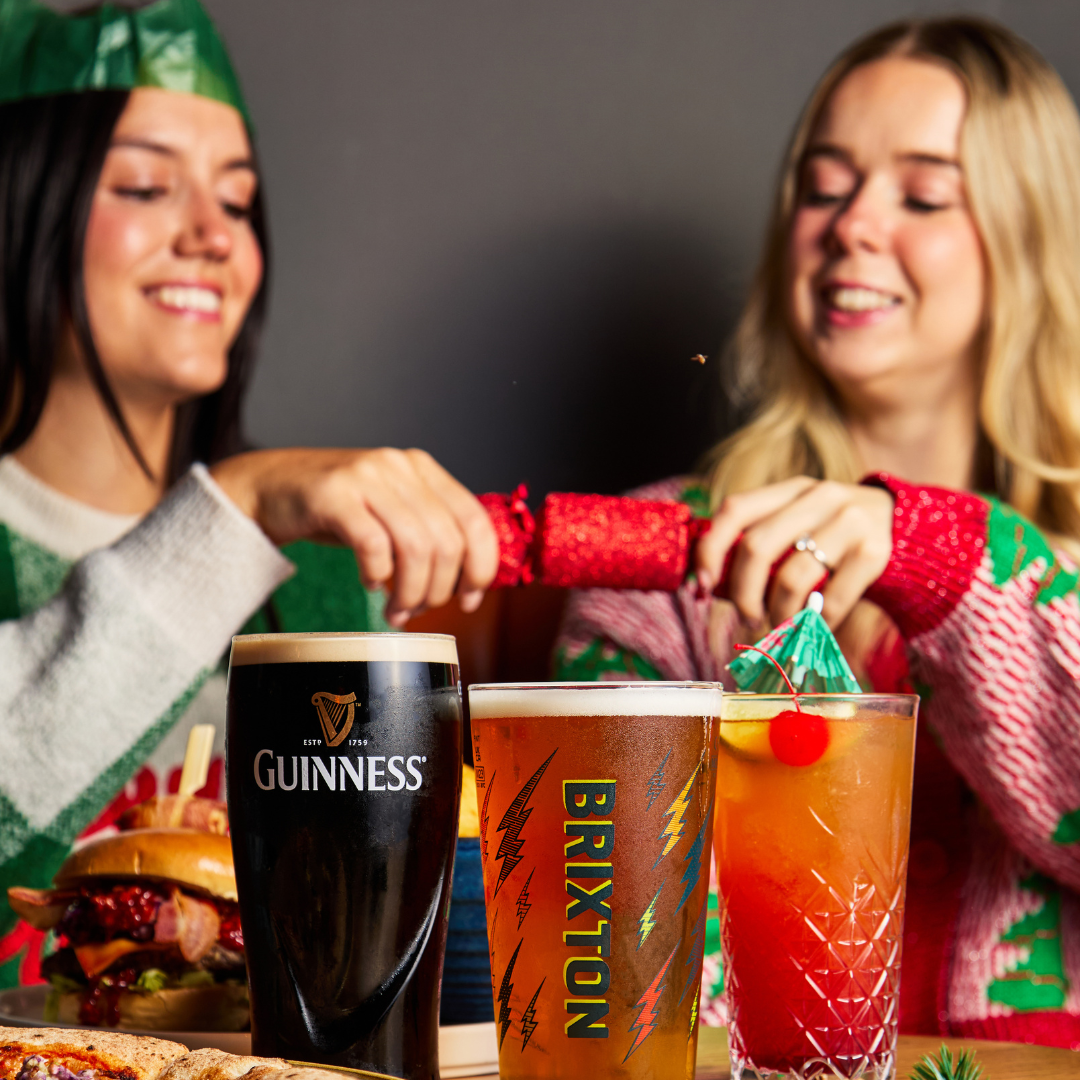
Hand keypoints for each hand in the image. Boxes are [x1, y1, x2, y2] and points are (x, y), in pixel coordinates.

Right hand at [210, 447, 498, 626]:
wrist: (269, 487)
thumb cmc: (337, 509)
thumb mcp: (391, 512)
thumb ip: (428, 534)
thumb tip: (470, 582)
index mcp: (423, 469)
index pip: (475, 519)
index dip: (481, 567)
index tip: (469, 599)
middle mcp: (399, 466)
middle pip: (446, 542)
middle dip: (438, 590)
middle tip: (417, 610)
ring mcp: (367, 477)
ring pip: (416, 547)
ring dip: (410, 592)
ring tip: (395, 610)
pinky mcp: (333, 495)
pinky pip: (374, 545)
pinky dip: (378, 575)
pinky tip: (370, 582)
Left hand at [694, 477, 893, 628]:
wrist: (911, 534)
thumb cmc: (837, 541)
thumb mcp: (800, 529)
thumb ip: (763, 547)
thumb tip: (711, 586)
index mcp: (790, 489)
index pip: (735, 509)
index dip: (710, 549)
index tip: (702, 586)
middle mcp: (818, 496)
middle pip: (757, 546)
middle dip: (743, 593)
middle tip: (747, 617)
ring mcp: (850, 519)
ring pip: (792, 575)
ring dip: (779, 612)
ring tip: (781, 623)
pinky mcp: (876, 550)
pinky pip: (832, 597)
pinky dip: (818, 621)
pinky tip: (818, 625)